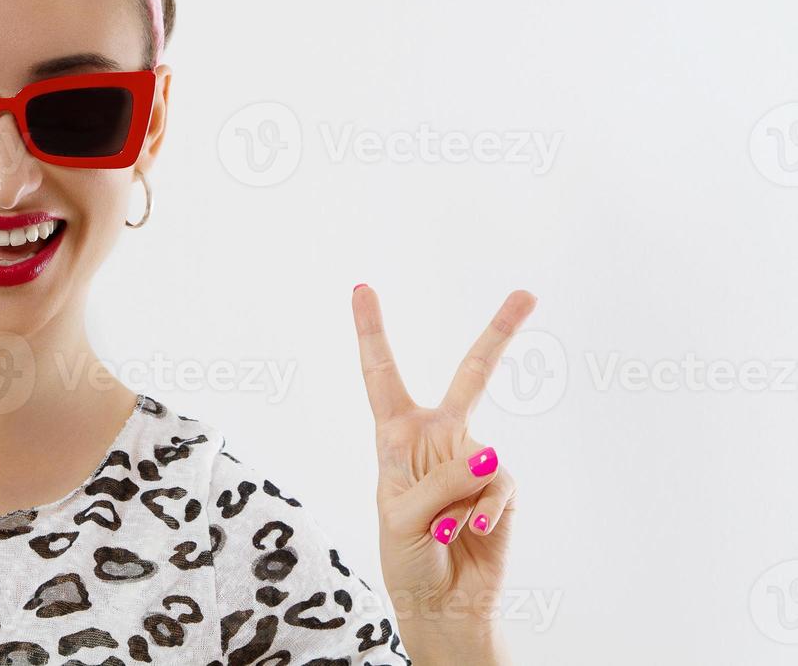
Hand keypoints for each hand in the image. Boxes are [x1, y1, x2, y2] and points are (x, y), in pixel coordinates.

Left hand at [351, 285, 536, 664]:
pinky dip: (483, 510)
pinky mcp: (502, 489)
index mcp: (395, 434)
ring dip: (456, 499)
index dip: (371, 330)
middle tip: (528, 292)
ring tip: (440, 530)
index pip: (381, 373)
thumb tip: (488, 452)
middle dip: (501, 334)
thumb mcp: (400, 514)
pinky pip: (498, 485)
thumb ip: (439, 478)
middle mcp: (438, 438)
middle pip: (472, 375)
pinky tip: (470, 530)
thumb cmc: (405, 556)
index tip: (361, 286)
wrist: (440, 603)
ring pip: (479, 455)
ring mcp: (474, 461)